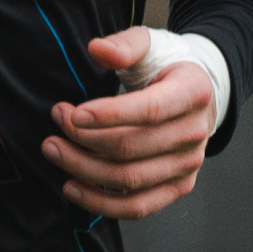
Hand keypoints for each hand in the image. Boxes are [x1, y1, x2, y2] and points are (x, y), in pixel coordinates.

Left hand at [43, 28, 213, 219]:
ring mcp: (188, 165)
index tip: (73, 114)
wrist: (199, 96)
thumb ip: (125, 45)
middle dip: (83, 139)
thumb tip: (97, 49)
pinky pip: (137, 207)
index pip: (150, 110)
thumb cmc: (167, 68)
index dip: (109, 116)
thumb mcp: (150, 44)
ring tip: (53, 149)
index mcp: (193, 93)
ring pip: (128, 179)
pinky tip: (71, 186)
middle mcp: (195, 133)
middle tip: (56, 121)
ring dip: (83, 169)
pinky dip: (100, 203)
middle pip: (131, 148)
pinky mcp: (178, 187)